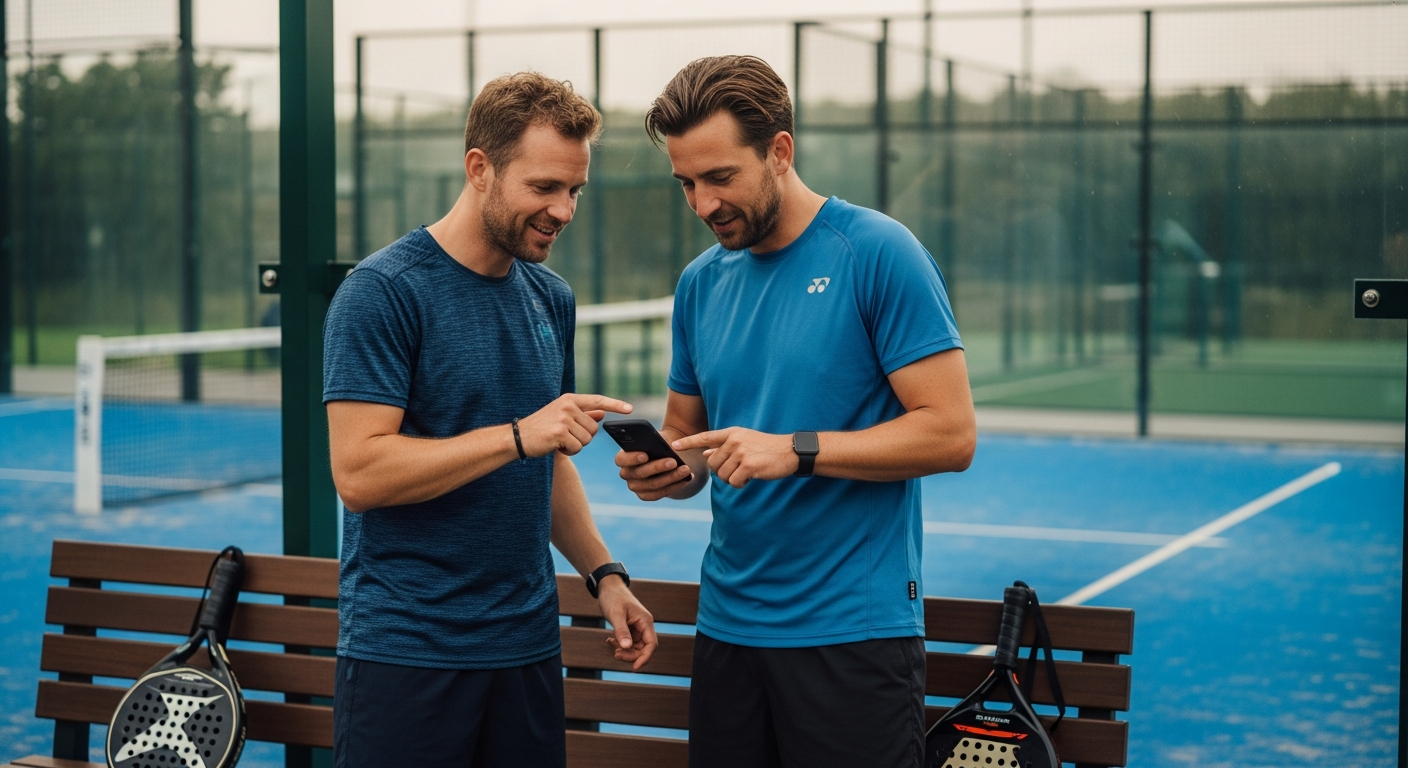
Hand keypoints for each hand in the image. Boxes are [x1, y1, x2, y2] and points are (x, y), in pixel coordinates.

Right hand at [517, 394, 631, 456]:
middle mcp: (568, 406)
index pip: (597, 400)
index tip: (630, 409)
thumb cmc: (541, 428)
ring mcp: (563, 418)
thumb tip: (602, 413)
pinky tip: (556, 446)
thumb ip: (583, 415)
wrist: (517, 437)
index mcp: (569, 399)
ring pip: (587, 439)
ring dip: (576, 445)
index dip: (615, 405)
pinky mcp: (559, 432)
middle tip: (565, 436)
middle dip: (583, 437)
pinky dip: (569, 451)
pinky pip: (578, 447)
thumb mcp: (562, 417)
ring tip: (559, 441)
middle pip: (594, 428)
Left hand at [597, 579, 657, 669]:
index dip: (645, 658)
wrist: (608, 588)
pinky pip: (628, 642)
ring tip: (610, 642)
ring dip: (624, 650)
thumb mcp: (616, 615)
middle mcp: (644, 626)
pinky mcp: (630, 629)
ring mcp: (637, 628)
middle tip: (616, 654)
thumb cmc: (613, 598)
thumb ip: (622, 631)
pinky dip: (620, 644)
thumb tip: (626, 647)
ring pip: (635, 647)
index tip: (634, 667)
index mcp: (645, 622)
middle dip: (630, 655)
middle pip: (643, 648)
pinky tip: (610, 640)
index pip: (651, 644)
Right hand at [615, 448, 698, 500]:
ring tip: (686, 470)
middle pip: (640, 473)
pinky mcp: (645, 495)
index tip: (645, 455)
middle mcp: (626, 473)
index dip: (632, 458)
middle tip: (673, 461)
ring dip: (671, 477)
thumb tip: (663, 446)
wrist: (667, 452)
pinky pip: (660, 493)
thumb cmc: (659, 442)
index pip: (621, 459)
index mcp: (623, 457)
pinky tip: (686, 479)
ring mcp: (635, 486)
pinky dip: (674, 486)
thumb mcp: (657, 437)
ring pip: (652, 485)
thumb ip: (655, 441)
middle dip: (658, 467)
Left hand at [672, 427, 798, 488]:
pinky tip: (751, 478)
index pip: (705, 437)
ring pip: (723, 475)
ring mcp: (741, 452)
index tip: (674, 445)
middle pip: (713, 464)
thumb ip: (724, 448)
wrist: (790, 451)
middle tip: (739, 470)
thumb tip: (705, 454)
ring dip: (733, 479)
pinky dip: (741, 484)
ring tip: (747, 472)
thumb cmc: (767, 448)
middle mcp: (734, 440)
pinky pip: (734, 482)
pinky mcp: (748, 465)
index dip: (688, 442)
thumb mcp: (744, 442)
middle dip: (723, 472)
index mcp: (732, 433)